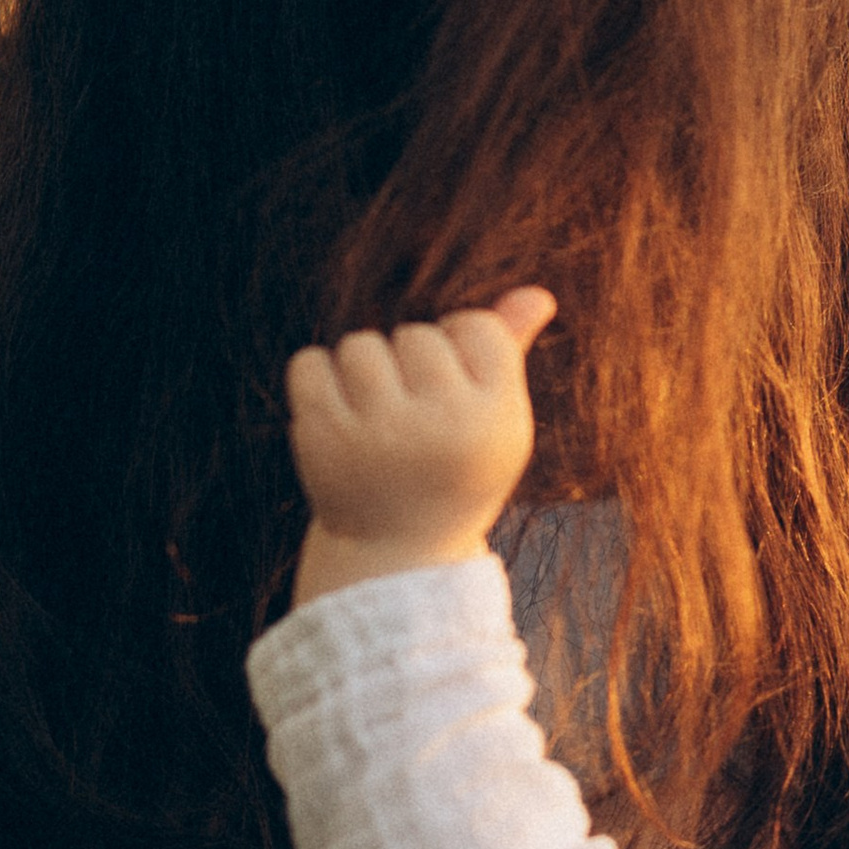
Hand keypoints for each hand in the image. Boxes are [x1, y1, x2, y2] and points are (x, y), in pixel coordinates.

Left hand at [287, 289, 555, 596]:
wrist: (394, 554)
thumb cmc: (453, 473)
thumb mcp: (495, 422)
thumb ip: (510, 351)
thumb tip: (539, 294)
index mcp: (497, 421)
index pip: (476, 326)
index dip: (460, 351)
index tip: (454, 395)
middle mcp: (443, 426)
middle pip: (417, 335)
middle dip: (410, 365)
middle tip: (414, 421)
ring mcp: (379, 434)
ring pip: (361, 344)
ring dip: (362, 370)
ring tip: (374, 419)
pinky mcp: (323, 440)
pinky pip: (309, 363)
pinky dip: (317, 380)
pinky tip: (336, 416)